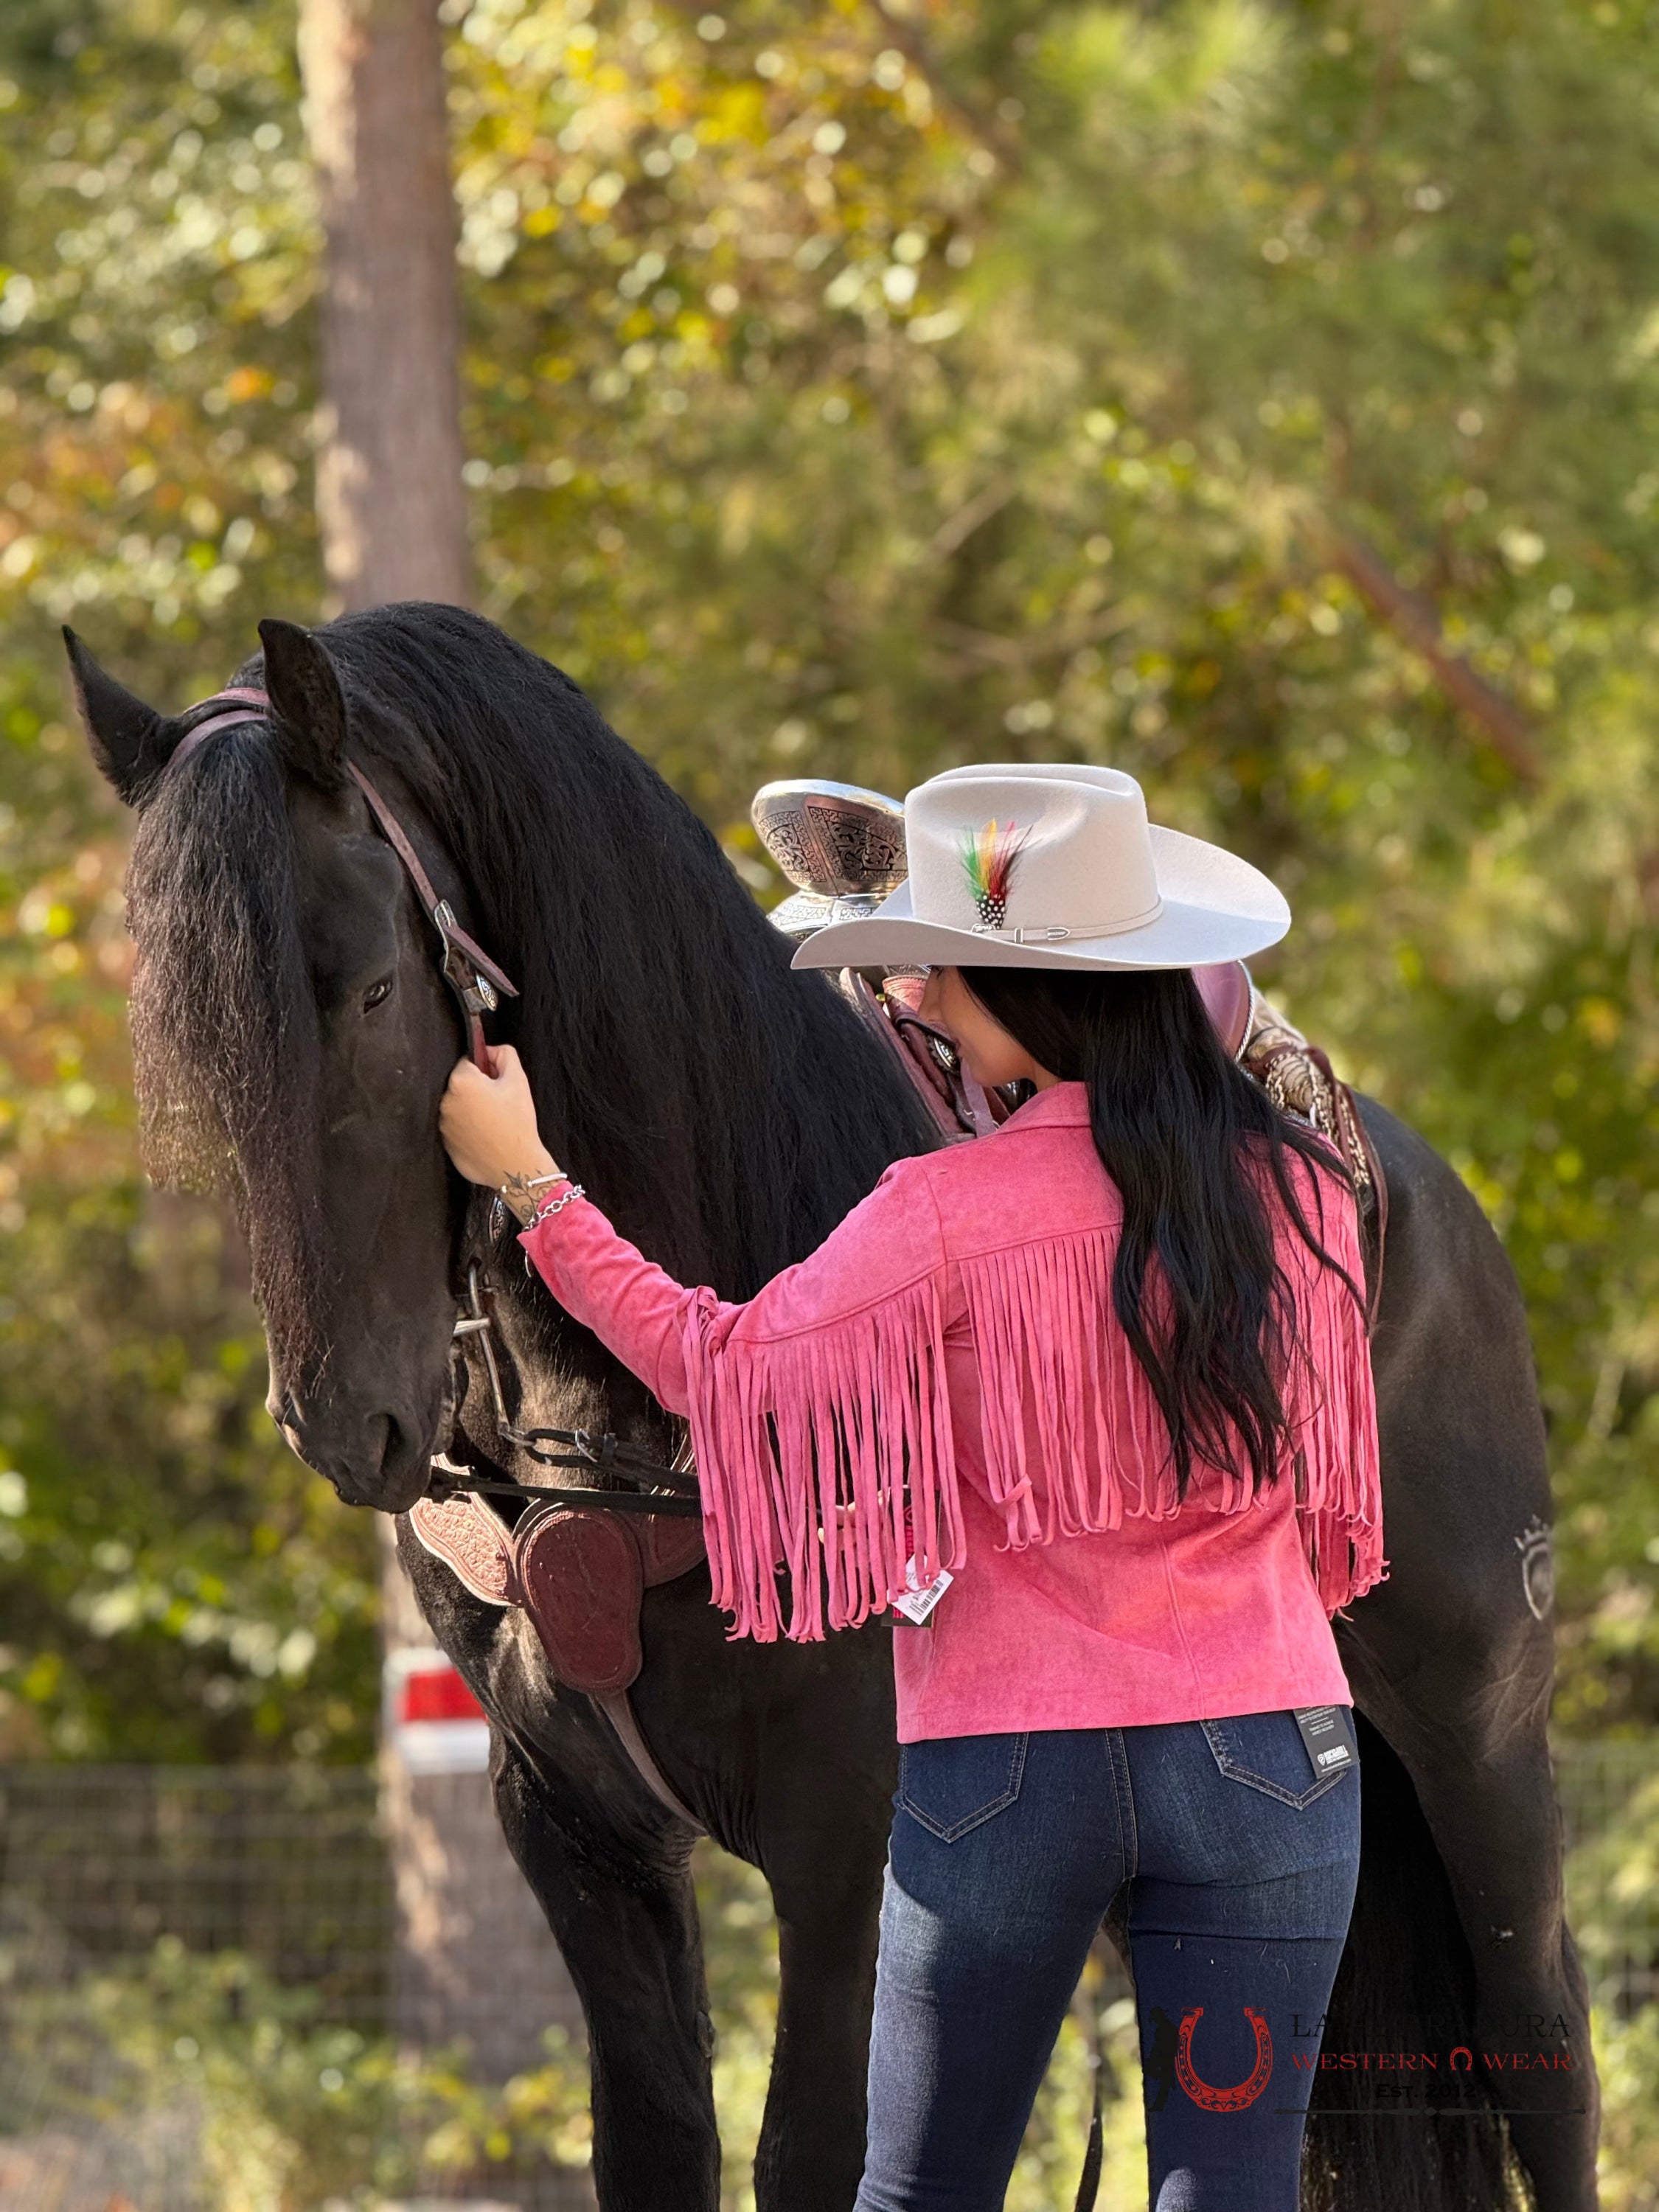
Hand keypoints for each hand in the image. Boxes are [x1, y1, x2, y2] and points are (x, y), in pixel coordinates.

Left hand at [439, 1044, 559, 1190]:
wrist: (515, 1165)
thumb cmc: (517, 1123)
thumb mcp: (518, 1080)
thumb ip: (504, 1054)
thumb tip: (490, 1050)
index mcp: (461, 1082)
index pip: (468, 1062)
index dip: (486, 1070)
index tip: (498, 1083)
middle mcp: (446, 1101)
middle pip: (460, 1084)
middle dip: (477, 1089)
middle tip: (498, 1103)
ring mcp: (443, 1125)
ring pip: (457, 1106)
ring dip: (471, 1108)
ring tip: (493, 1121)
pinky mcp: (445, 1143)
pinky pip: (456, 1127)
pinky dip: (468, 1128)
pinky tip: (486, 1135)